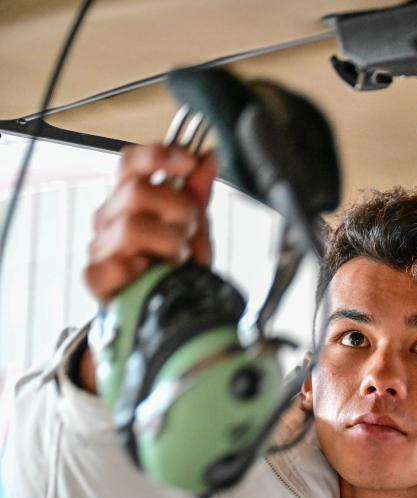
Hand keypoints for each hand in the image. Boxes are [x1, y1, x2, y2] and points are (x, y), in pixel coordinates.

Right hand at [76, 145, 216, 393]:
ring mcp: (99, 247)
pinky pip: (113, 267)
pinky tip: (154, 276)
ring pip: (130, 228)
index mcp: (130, 198)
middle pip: (135, 191)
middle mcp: (110, 217)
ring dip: (167, 243)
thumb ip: (198, 193)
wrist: (163, 310)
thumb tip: (208, 157)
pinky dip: (143, 272)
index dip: (159, 155)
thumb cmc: (173, 266)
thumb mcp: (194, 227)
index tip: (189, 162)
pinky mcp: (95, 278)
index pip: (130, 162)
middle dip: (176, 209)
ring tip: (178, 257)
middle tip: (190, 231)